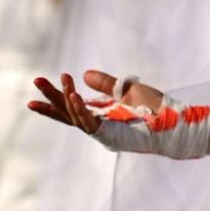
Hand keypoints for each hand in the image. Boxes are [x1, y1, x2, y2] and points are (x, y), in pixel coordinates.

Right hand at [28, 70, 163, 134]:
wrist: (174, 122)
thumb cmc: (156, 108)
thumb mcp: (127, 89)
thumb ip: (106, 84)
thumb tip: (84, 74)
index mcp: (102, 114)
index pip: (72, 106)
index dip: (57, 95)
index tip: (42, 81)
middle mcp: (99, 124)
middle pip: (67, 112)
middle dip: (51, 97)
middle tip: (35, 81)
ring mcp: (103, 132)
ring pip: (76, 117)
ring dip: (66, 98)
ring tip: (62, 82)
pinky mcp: (111, 136)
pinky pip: (90, 123)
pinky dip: (81, 110)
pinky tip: (74, 96)